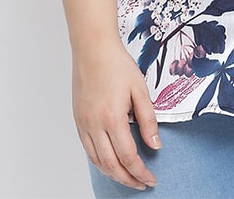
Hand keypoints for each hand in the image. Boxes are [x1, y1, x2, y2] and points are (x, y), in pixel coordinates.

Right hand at [73, 39, 161, 189]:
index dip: (140, 172)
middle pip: (111, 165)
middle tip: (141, 184)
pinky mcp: (78, 120)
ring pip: (97, 161)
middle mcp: (95, 126)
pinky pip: (88, 150)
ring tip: (128, 178)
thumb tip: (155, 144)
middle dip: (128, 179)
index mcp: (112, 118)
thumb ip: (148, 119)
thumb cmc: (117, 64)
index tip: (151, 179)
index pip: (128, 157)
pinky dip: (100, 162)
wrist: (93, 49)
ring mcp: (84, 124)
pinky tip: (110, 163)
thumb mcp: (140, 89)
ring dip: (113, 174)